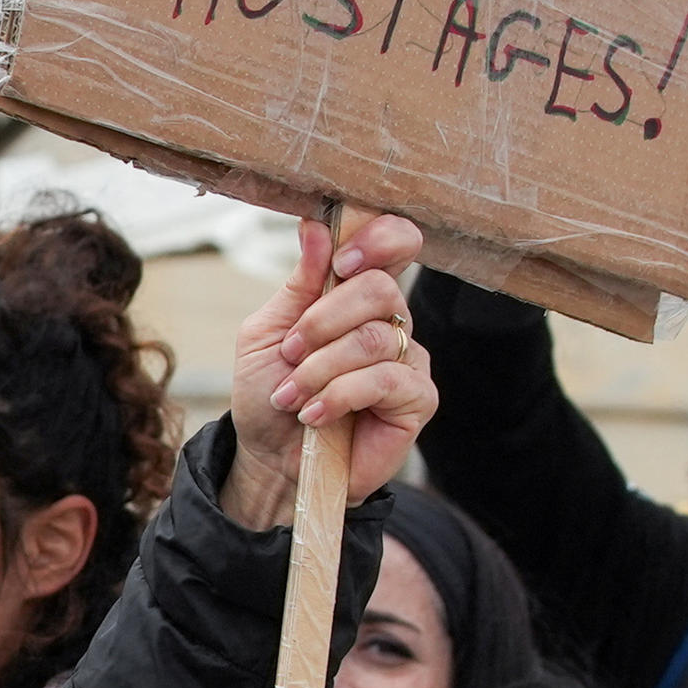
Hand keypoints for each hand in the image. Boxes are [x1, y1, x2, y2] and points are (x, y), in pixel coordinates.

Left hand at [221, 210, 435, 526]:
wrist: (270, 460)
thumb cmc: (270, 393)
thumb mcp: (269, 333)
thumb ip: (298, 284)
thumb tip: (315, 227)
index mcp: (357, 295)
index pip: (395, 242)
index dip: (378, 237)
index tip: (341, 260)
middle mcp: (391, 321)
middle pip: (381, 288)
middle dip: (324, 320)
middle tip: (291, 350)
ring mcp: (408, 359)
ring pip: (375, 337)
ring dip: (319, 368)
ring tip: (291, 395)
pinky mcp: (418, 399)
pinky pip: (386, 379)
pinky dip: (338, 395)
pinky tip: (314, 415)